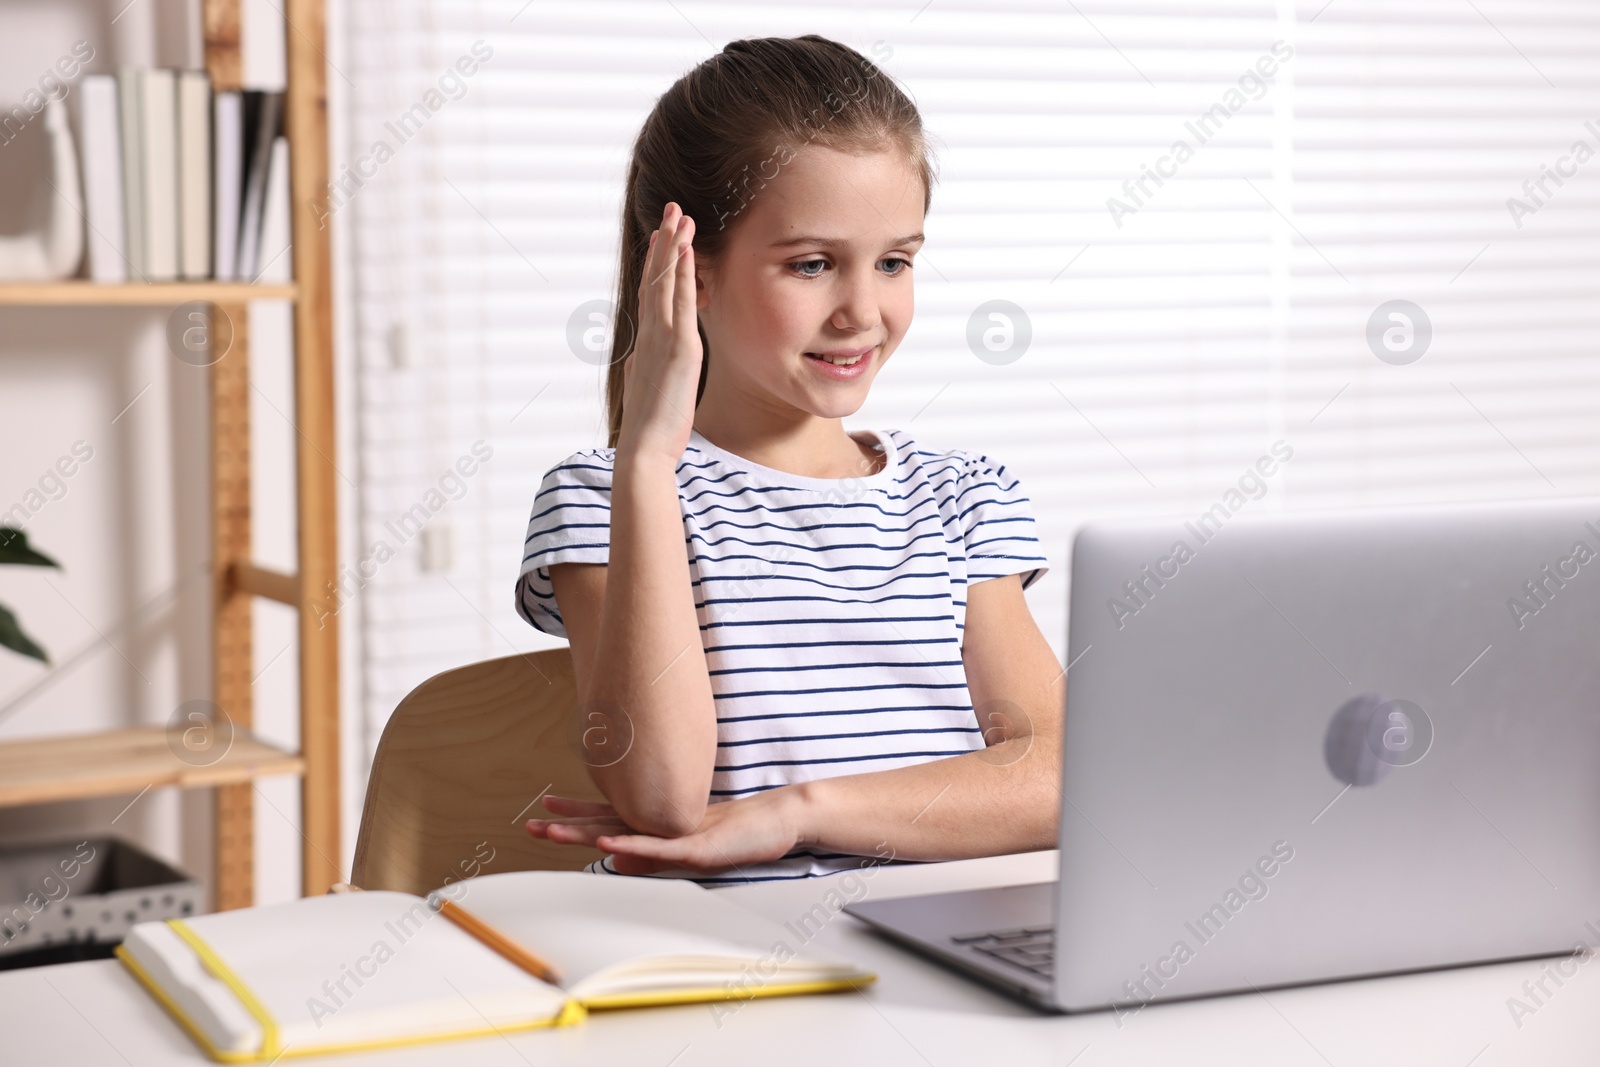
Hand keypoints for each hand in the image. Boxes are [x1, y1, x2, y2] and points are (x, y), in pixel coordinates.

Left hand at [526, 789, 805, 875]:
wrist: (783, 817)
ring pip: (624, 832)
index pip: (611, 817)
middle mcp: (664, 822)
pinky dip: (630, 846)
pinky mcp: (697, 844)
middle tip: (531, 824)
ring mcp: (679, 832)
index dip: (579, 812)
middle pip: (607, 823)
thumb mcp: (693, 846)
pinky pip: (658, 847)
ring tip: (552, 832)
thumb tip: (617, 862)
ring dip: (586, 832)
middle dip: (568, 823)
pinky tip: (607, 846)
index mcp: (661, 822)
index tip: (547, 806)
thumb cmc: (744, 830)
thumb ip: (655, 851)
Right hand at [615, 202, 702, 465]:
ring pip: (666, 282)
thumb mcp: (645, 388)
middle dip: (664, 242)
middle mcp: (650, 335)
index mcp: (646, 343)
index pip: (651, 294)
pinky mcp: (680, 349)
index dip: (657, 264)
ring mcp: (663, 339)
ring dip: (673, 246)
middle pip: (656, 278)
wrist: (644, 448)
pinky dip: (682, 273)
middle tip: (671, 210)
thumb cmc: (649, 427)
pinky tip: (686, 249)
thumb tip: (639, 357)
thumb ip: (644, 367)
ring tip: (680, 215)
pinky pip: (681, 302)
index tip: (663, 238)